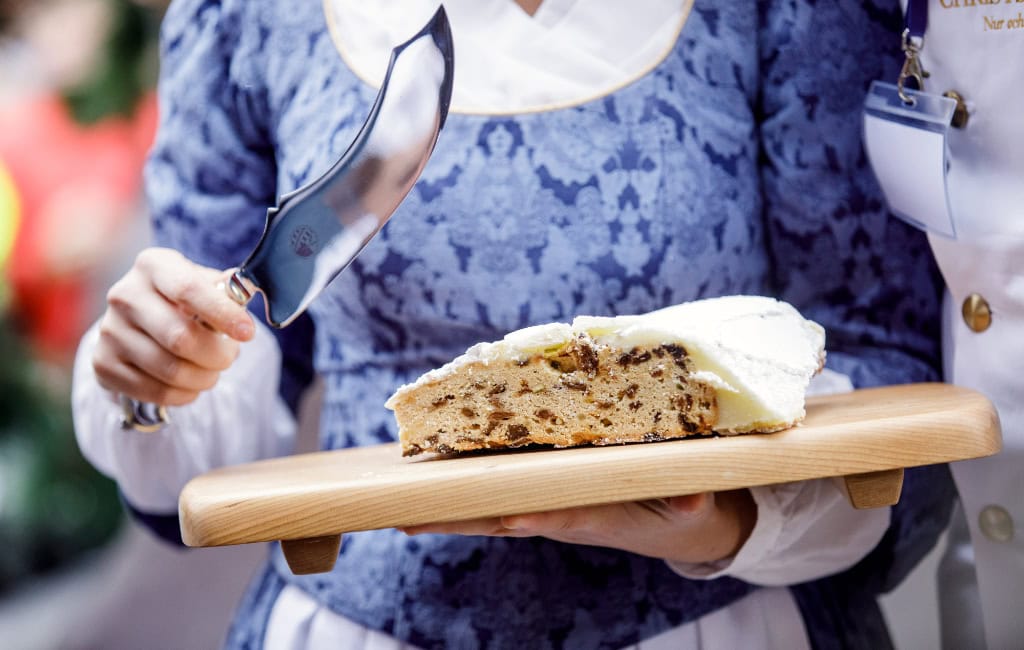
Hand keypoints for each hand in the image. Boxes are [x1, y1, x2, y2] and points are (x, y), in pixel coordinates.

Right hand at [92, 247, 254, 405]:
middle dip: (217, 355)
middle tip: (228, 357)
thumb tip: (242, 296)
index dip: (223, 314)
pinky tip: (191, 385)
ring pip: (170, 370)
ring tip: (212, 371)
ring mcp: (110, 331)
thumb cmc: (182, 299)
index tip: (247, 333)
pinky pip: (155, 391)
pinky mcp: (103, 364)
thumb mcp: (203, 283)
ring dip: (204, 378)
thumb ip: (225, 289)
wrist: (137, 320)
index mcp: (153, 266)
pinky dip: (184, 394)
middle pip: (180, 338)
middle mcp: (124, 295)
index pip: (189, 290)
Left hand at [401, 489, 756, 564]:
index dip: (537, 517)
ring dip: (451, 508)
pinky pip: (499, 490)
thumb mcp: (695, 509)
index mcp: (599, 516)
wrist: (678, 525)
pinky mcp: (546, 493)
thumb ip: (691, 503)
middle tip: (409, 519)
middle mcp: (563, 514)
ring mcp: (550, 505)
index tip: (509, 518)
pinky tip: (431, 478)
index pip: (562, 516)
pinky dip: (466, 486)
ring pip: (493, 507)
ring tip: (401, 508)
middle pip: (505, 517)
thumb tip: (693, 502)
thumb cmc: (684, 512)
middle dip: (460, 519)